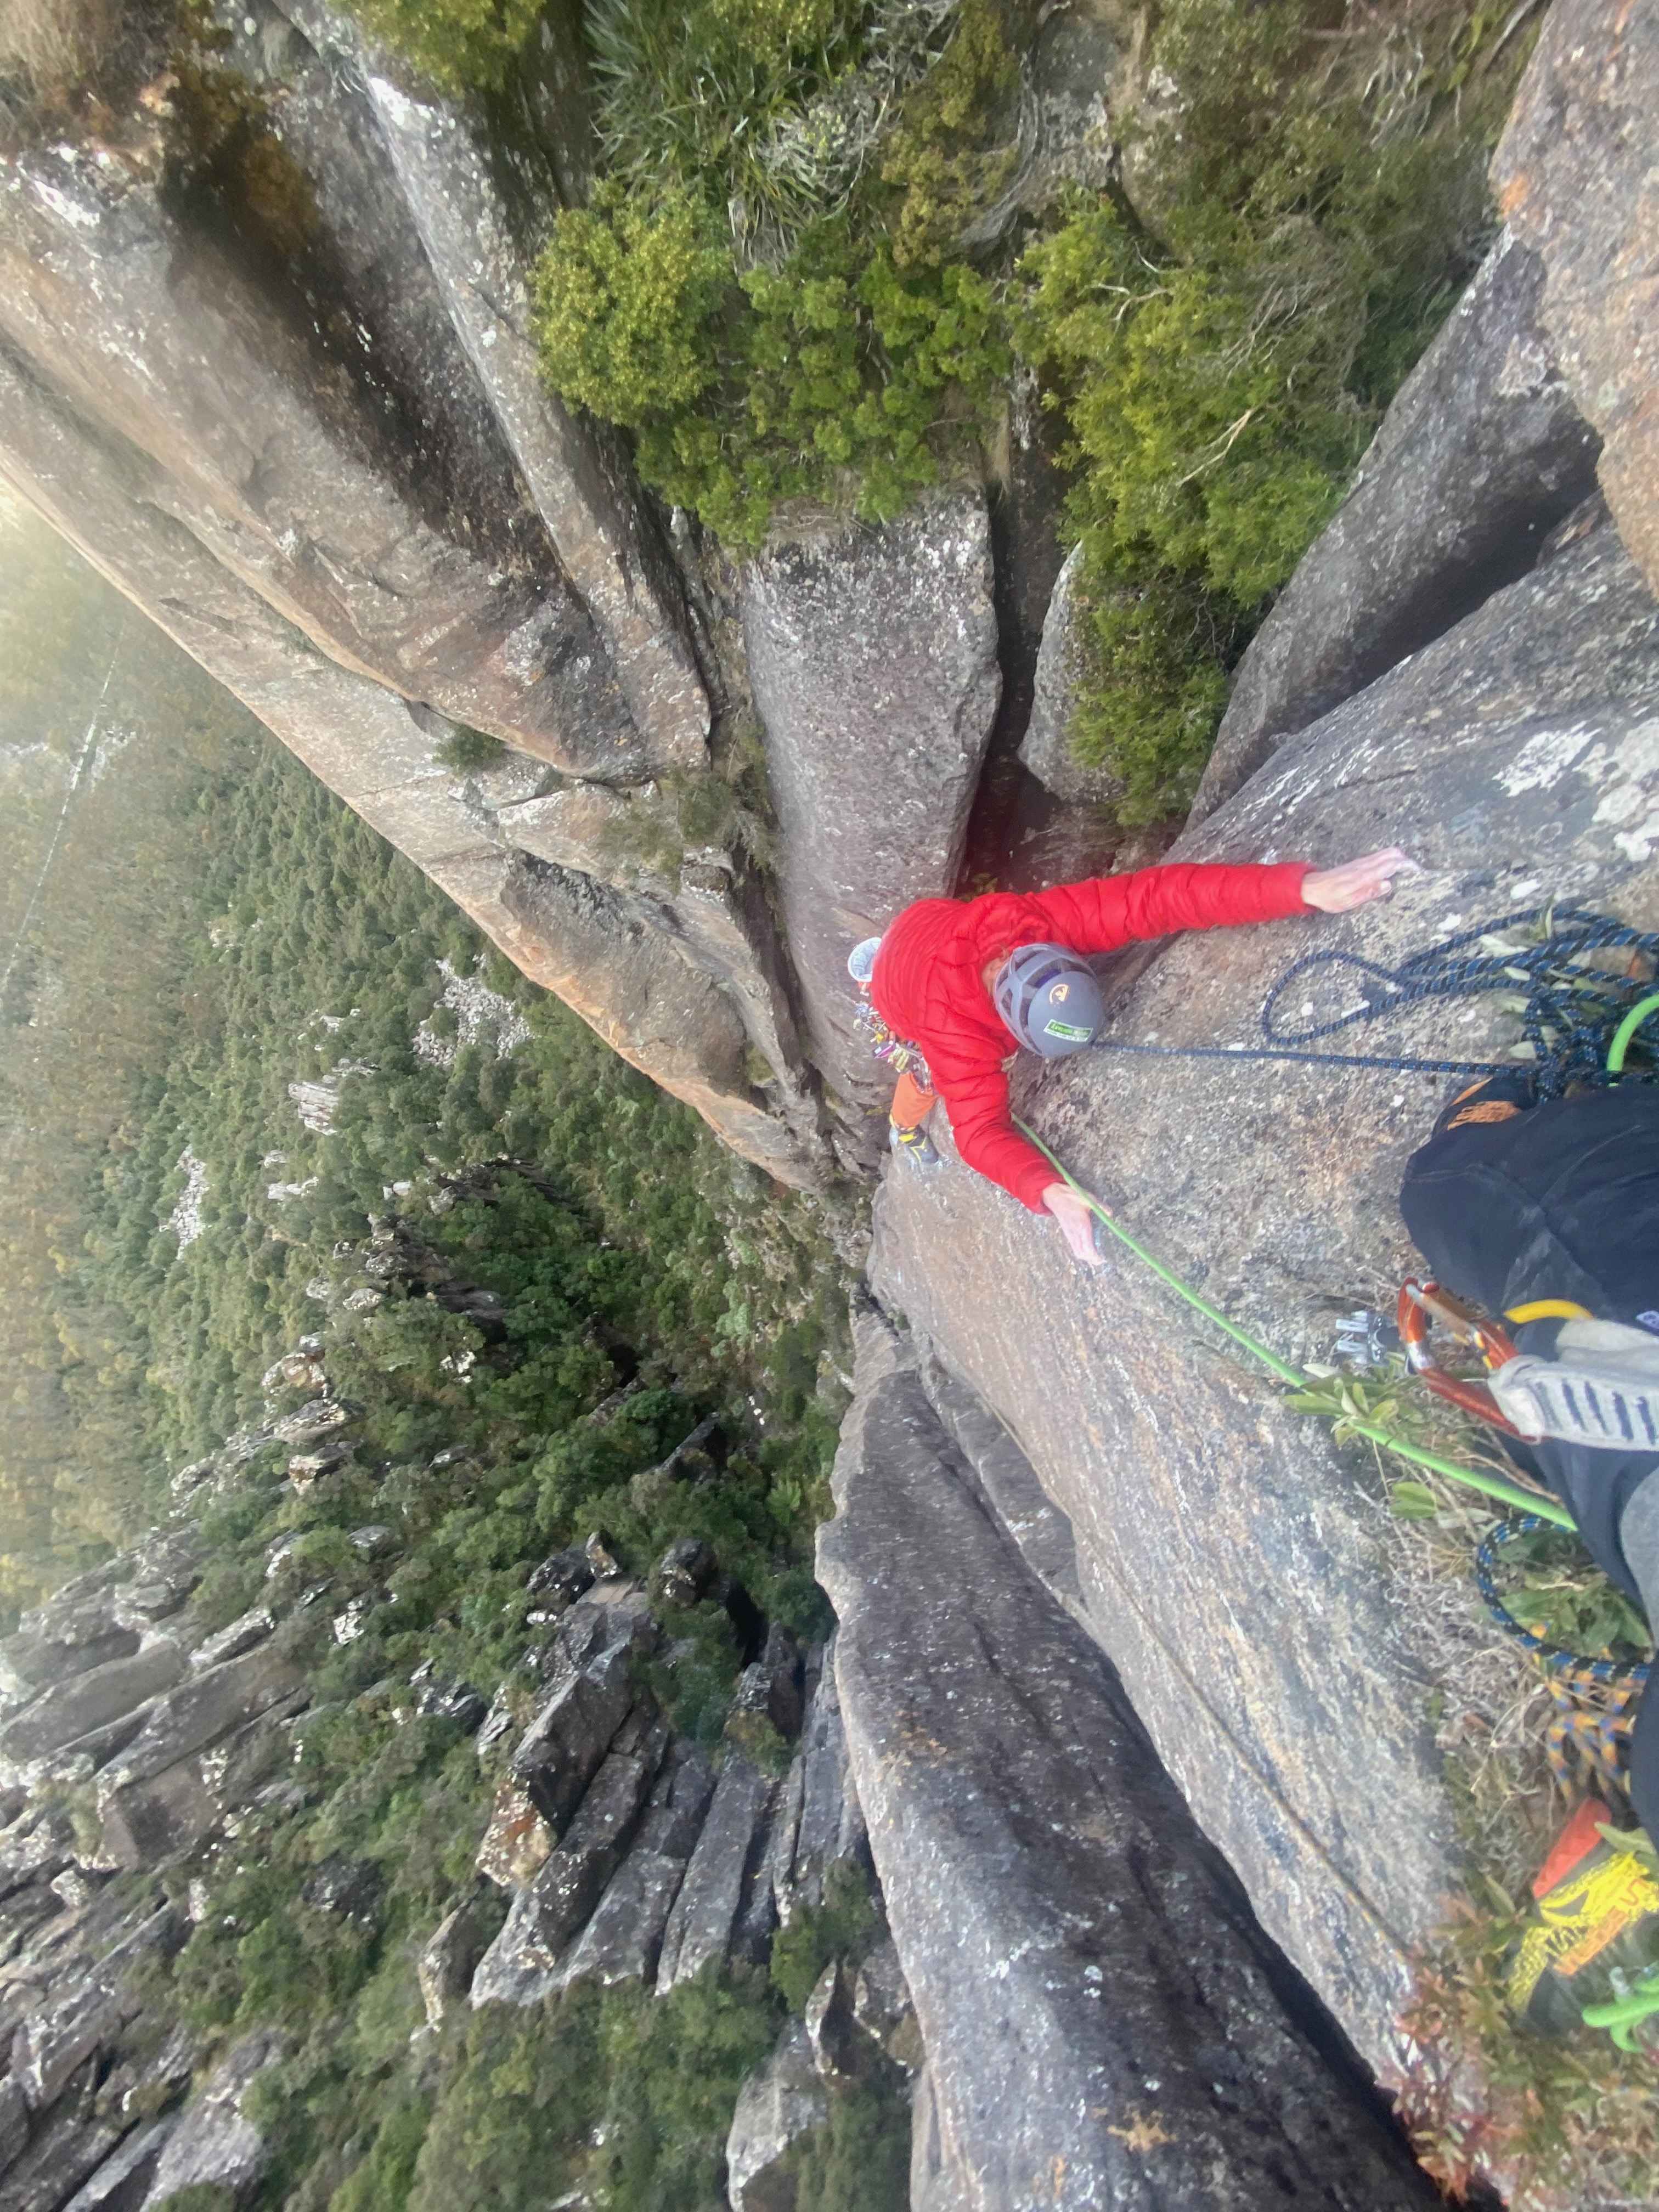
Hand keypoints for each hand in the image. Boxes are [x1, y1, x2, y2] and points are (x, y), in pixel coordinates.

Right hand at [1041, 1182, 1104, 1267]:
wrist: (1054, 1195)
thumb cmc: (1071, 1197)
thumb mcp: (1088, 1199)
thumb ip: (1100, 1206)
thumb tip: (1110, 1213)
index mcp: (1081, 1226)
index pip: (1087, 1247)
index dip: (1094, 1256)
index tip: (1102, 1259)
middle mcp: (1075, 1232)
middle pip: (1082, 1253)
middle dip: (1091, 1260)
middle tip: (1102, 1261)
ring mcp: (1070, 1233)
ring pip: (1077, 1251)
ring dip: (1085, 1257)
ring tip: (1095, 1258)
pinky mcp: (1067, 1232)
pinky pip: (1073, 1246)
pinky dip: (1080, 1252)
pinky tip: (1086, 1250)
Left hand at [1300, 847, 1414, 913]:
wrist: (1312, 887)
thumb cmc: (1329, 898)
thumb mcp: (1348, 902)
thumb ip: (1368, 892)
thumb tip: (1388, 884)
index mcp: (1363, 876)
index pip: (1389, 864)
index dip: (1405, 865)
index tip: (1418, 870)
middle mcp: (1363, 865)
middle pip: (1391, 854)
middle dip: (1406, 860)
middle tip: (1416, 872)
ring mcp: (1361, 862)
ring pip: (1386, 853)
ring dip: (1400, 858)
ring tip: (1409, 870)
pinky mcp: (1359, 863)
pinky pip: (1379, 856)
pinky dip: (1391, 858)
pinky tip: (1395, 867)